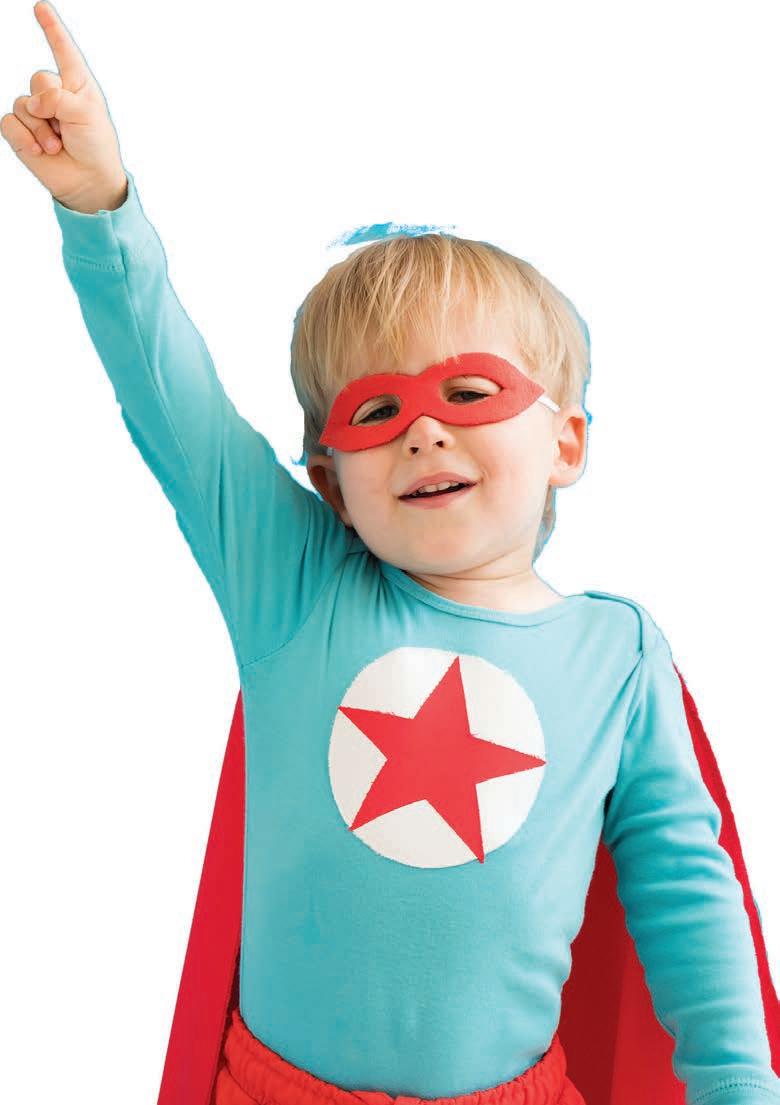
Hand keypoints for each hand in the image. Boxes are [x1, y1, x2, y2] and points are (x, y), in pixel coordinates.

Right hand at [1, 1, 126, 211]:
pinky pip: (10, 123)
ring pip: (23, 104)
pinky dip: (25, 138)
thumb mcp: (87, 114)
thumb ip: (60, 97)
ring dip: (41, 128)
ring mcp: (36, 113)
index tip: (41, 7)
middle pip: (38, 79)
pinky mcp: (22, 132)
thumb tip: (33, 102)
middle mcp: (54, 95)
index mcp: (76, 84)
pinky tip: (40, 151)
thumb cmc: (95, 146)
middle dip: (50, 104)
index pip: (62, 50)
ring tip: (57, 145)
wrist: (89, 182)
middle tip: (67, 128)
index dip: (51, 28)